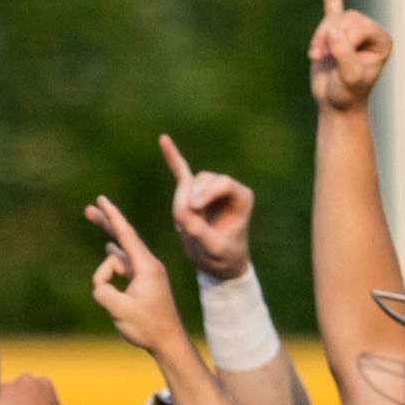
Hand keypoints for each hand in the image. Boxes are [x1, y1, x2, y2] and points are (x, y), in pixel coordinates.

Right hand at [86, 195, 186, 357]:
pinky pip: (125, 267)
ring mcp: (146, 273)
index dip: (112, 217)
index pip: (126, 236)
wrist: (169, 340)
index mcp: (146, 267)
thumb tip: (99, 283)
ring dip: (107, 254)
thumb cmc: (148, 327)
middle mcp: (148, 265)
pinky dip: (114, 262)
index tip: (102, 200)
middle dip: (105, 223)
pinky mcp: (145, 282)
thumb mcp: (119, 310)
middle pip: (123, 239)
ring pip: (120, 258)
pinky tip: (109, 250)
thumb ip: (103, 291)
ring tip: (94, 225)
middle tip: (89, 209)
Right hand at [159, 134, 253, 280]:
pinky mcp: (193, 192)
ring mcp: (209, 188)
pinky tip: (163, 140)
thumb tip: (182, 213)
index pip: (222, 183)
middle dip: (190, 200)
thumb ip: (201, 231)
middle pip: (203, 181)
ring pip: (189, 182)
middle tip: (184, 225)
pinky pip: (182, 171)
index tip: (193, 210)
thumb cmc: (224, 258)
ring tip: (181, 225)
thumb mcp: (215, 249)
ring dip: (181, 201)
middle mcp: (227, 188)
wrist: (219, 265)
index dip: (205, 194)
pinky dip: (172, 157)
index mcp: (241, 197)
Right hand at [307, 0, 393, 114]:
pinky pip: (333, 4)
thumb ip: (344, 54)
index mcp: (382, 39)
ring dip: (320, 35)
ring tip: (316, 55)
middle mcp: (369, 32)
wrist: (335, 105)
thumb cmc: (347, 95)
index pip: (360, 25)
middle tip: (320, 57)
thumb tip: (332, 30)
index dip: (344, 40)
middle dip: (330, 36)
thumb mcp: (349, 77)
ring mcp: (352, 30)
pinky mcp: (335, 32)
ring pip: (333, 19)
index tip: (338, 61)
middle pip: (346, 19)